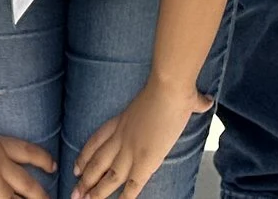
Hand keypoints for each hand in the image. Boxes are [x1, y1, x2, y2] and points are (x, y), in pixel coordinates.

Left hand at [75, 69, 209, 198]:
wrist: (168, 91)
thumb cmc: (171, 89)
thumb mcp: (167, 95)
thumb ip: (188, 102)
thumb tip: (204, 101)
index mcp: (122, 121)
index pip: (97, 141)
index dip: (85, 155)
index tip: (76, 167)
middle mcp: (121, 138)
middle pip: (97, 162)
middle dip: (85, 180)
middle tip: (74, 193)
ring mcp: (130, 152)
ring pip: (107, 177)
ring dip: (95, 192)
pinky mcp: (143, 163)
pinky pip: (130, 187)